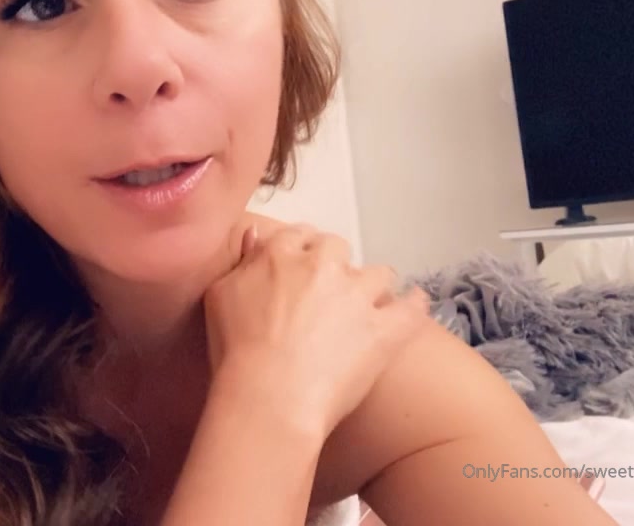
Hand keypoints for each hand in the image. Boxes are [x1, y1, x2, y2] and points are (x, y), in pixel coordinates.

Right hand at [202, 223, 430, 437]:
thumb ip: (241, 261)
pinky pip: (411, 307)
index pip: (298, 235)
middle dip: (334, 265)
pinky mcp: (385, 329)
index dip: (300, 250)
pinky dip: (413, 305)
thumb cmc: (234, 352)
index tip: (298, 268)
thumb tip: (256, 236)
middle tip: (325, 291)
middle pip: (338, 248)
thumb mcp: (220, 297)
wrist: (268, 397)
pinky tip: (412, 305)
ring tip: (365, 305)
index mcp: (281, 254)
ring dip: (371, 286)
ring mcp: (358, 295)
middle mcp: (324, 265)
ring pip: (378, 274)